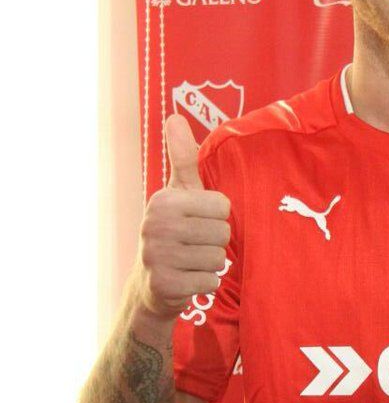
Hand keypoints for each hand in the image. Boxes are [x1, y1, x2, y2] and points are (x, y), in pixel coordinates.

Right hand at [134, 115, 231, 318]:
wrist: (151, 285)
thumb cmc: (173, 231)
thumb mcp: (178, 194)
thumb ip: (182, 158)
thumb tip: (174, 117)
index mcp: (164, 200)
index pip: (223, 207)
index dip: (217, 217)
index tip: (198, 222)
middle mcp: (156, 226)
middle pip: (222, 233)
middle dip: (215, 242)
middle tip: (195, 245)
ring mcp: (158, 257)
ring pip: (218, 259)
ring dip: (210, 264)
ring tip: (192, 262)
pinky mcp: (165, 285)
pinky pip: (210, 282)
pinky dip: (205, 284)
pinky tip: (189, 279)